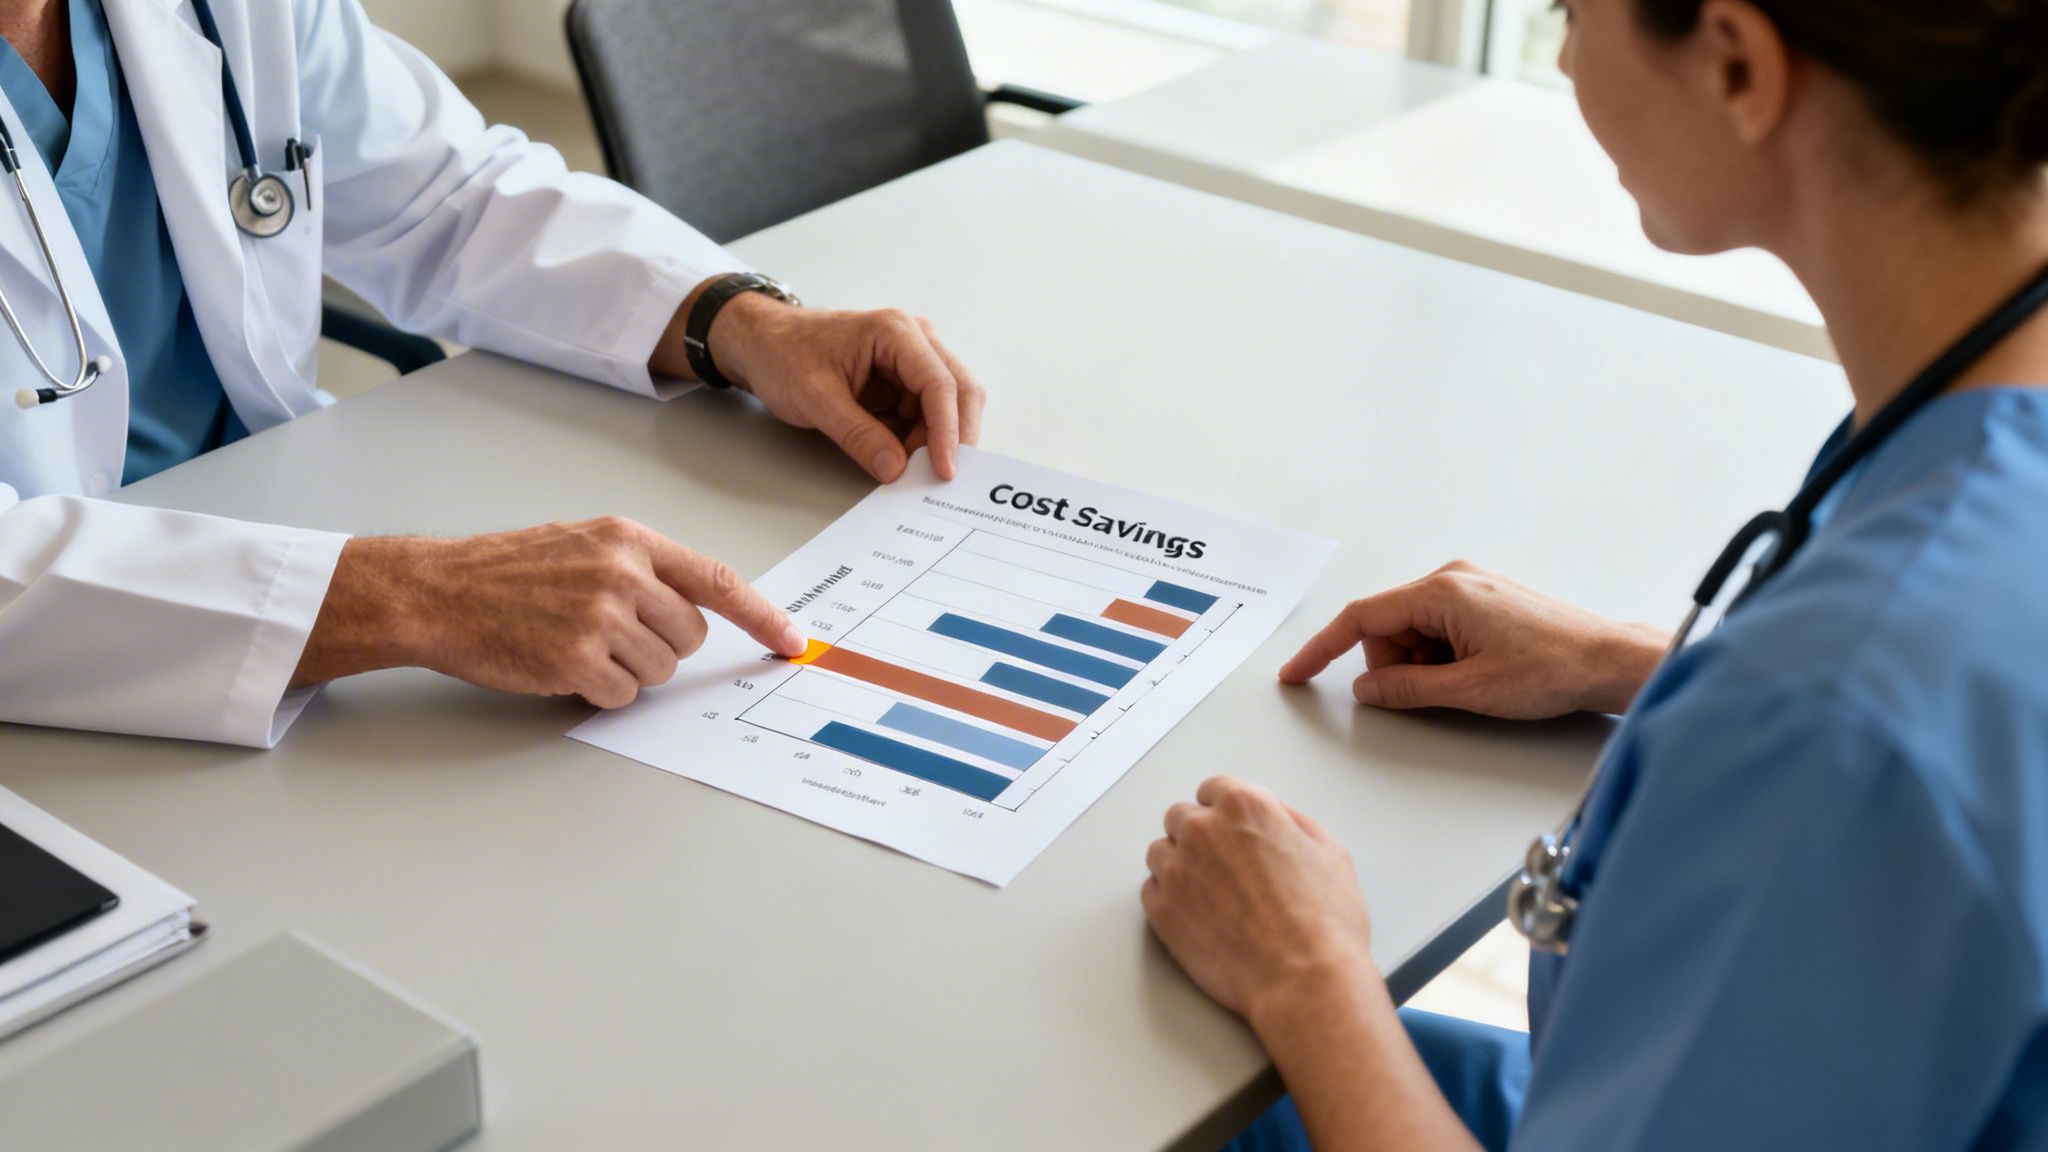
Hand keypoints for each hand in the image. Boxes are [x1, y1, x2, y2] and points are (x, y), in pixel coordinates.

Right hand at [293, 518, 807, 705]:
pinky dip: (598, 691)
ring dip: (627, 671)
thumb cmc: (505, 570)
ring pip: (660, 671)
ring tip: (576, 644)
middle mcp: (622, 574)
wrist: (438, 591)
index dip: (761, 615)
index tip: (790, 640)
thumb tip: (694, 606)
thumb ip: (642, 568)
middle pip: (690, 637)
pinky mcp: (577, 660)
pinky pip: (621, 695)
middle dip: (662, 647)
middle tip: (611, 635)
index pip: (717, 579)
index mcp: (629, 540)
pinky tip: (561, 665)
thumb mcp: (584, 544)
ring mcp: (600, 618)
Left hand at [658, 288, 985, 482]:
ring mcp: (910, 360)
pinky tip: (906, 461)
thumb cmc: (782, 354)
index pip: (939, 383)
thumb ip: (858, 435)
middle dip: (954, 436)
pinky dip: (919, 440)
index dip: (947, 430)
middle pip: (958, 390)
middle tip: (944, 477)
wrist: (760, 344)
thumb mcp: (816, 399)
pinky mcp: (901, 381)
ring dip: (935, 441)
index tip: (944, 469)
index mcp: (895, 331)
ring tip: (916, 472)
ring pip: (945, 406)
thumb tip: (896, 468)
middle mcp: (913, 339)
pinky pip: (924, 415)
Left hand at [1142, 777, 1374, 1021]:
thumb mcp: (1331, 854)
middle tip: (1223, 866)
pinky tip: (1197, 916)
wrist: (1305, 981)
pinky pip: (1151, 891)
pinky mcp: (1161, 911)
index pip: (1214, 789)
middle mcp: (1202, 830)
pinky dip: (1168, 899)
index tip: (1227, 827)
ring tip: (1211, 895)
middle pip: (1181, 818)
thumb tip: (1276, 816)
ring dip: (1179, 865)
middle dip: (1199, 836)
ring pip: (1160, 852)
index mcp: (1244, 808)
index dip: (1224, 810)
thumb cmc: (1324, 925)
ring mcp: (1177, 870)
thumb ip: (1294, 823)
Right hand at [1278, 560, 1668, 718]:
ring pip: (1414, 633)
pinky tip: (1479, 673)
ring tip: (1471, 683)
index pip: (1362, 618)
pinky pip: (1440, 630)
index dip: (1323, 648)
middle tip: (1437, 693)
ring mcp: (1470, 587)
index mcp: (1442, 592)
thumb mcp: (1469, 691)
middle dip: (1396, 666)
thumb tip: (1366, 690)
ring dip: (1425, 664)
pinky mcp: (1485, 600)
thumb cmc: (1552, 669)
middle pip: (1388, 628)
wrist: (1610, 660)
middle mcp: (1452, 579)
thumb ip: (1406, 689)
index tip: (1297, 672)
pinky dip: (1444, 657)